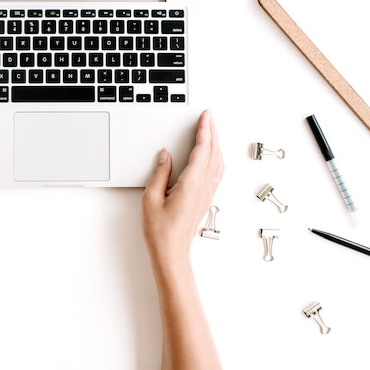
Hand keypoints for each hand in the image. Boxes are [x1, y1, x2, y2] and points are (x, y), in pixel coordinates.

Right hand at [141, 109, 223, 267]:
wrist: (171, 252)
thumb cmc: (160, 230)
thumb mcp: (151, 198)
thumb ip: (160, 173)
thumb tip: (165, 155)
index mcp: (191, 183)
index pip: (202, 149)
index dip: (204, 130)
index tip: (205, 116)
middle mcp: (203, 186)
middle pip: (214, 152)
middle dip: (212, 131)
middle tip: (209, 117)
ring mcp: (207, 193)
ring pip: (218, 161)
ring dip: (216, 143)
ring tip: (211, 131)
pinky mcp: (205, 199)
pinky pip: (216, 172)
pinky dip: (216, 157)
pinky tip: (213, 155)